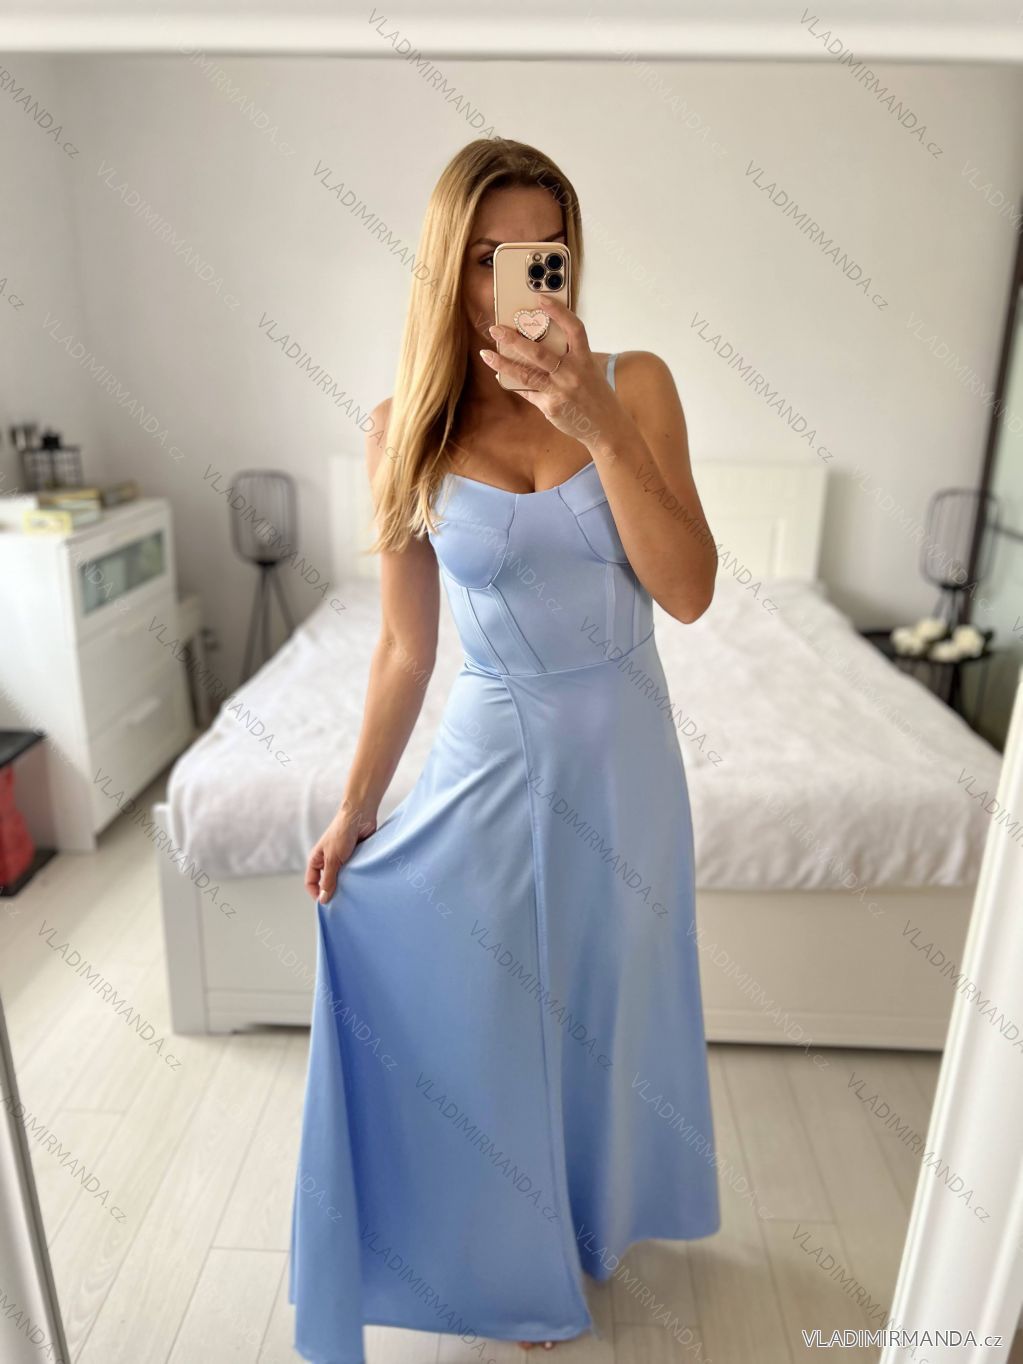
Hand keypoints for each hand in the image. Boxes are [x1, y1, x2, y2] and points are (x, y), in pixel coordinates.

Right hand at [305, 798, 377, 902]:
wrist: (360, 815)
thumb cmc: (342, 833)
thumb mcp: (333, 859)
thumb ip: (328, 880)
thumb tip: (323, 899)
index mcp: (317, 860)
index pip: (311, 882)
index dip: (316, 893)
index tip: (327, 903)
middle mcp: (328, 860)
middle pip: (327, 882)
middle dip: (333, 890)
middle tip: (343, 900)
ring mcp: (342, 859)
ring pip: (342, 878)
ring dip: (347, 884)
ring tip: (354, 891)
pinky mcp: (355, 857)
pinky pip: (354, 872)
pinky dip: (357, 877)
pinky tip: (362, 882)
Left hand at [480, 295, 622, 448]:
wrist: (606, 426)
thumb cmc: (595, 394)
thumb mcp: (588, 370)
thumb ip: (567, 358)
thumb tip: (535, 347)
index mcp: (585, 359)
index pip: (574, 329)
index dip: (558, 312)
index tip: (540, 299)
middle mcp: (572, 373)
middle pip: (539, 353)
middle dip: (514, 339)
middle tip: (496, 329)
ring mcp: (560, 391)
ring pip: (526, 374)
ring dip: (503, 364)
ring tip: (487, 354)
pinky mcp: (551, 407)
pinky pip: (528, 392)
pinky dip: (514, 383)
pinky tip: (500, 376)